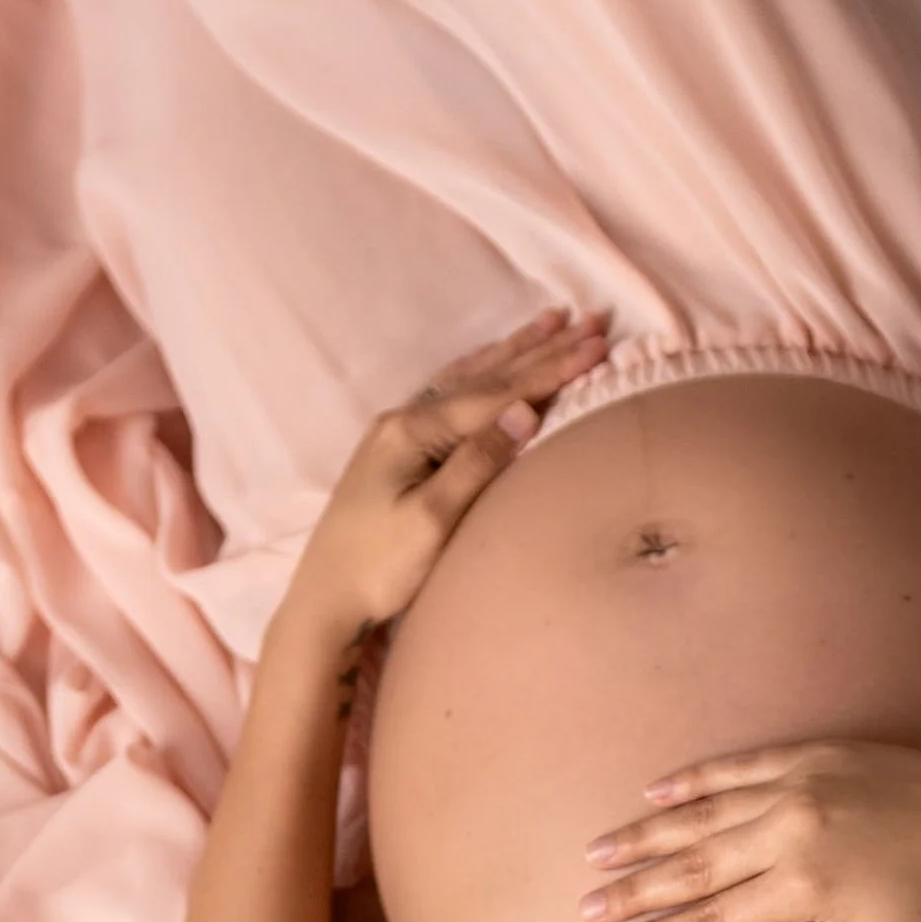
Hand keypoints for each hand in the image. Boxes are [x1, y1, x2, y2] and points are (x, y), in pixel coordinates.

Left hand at [284, 306, 609, 640]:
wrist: (323, 601)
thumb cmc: (377, 569)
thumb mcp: (432, 521)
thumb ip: (476, 463)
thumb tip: (524, 412)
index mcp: (413, 432)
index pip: (496, 394)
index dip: (550, 369)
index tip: (597, 345)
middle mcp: (403, 419)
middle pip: (485, 376)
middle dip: (542, 348)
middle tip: (591, 320)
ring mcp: (397, 432)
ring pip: (466, 378)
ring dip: (513, 350)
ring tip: (552, 322)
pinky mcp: (397, 451)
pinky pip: (449, 394)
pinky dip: (482, 371)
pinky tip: (492, 362)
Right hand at [580, 739, 920, 921]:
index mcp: (804, 886)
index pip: (712, 919)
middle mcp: (791, 830)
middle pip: (694, 867)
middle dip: (635, 890)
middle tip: (586, 906)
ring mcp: (798, 784)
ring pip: (703, 814)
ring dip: (647, 837)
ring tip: (600, 854)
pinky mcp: (814, 754)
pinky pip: (739, 768)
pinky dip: (695, 782)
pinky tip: (657, 796)